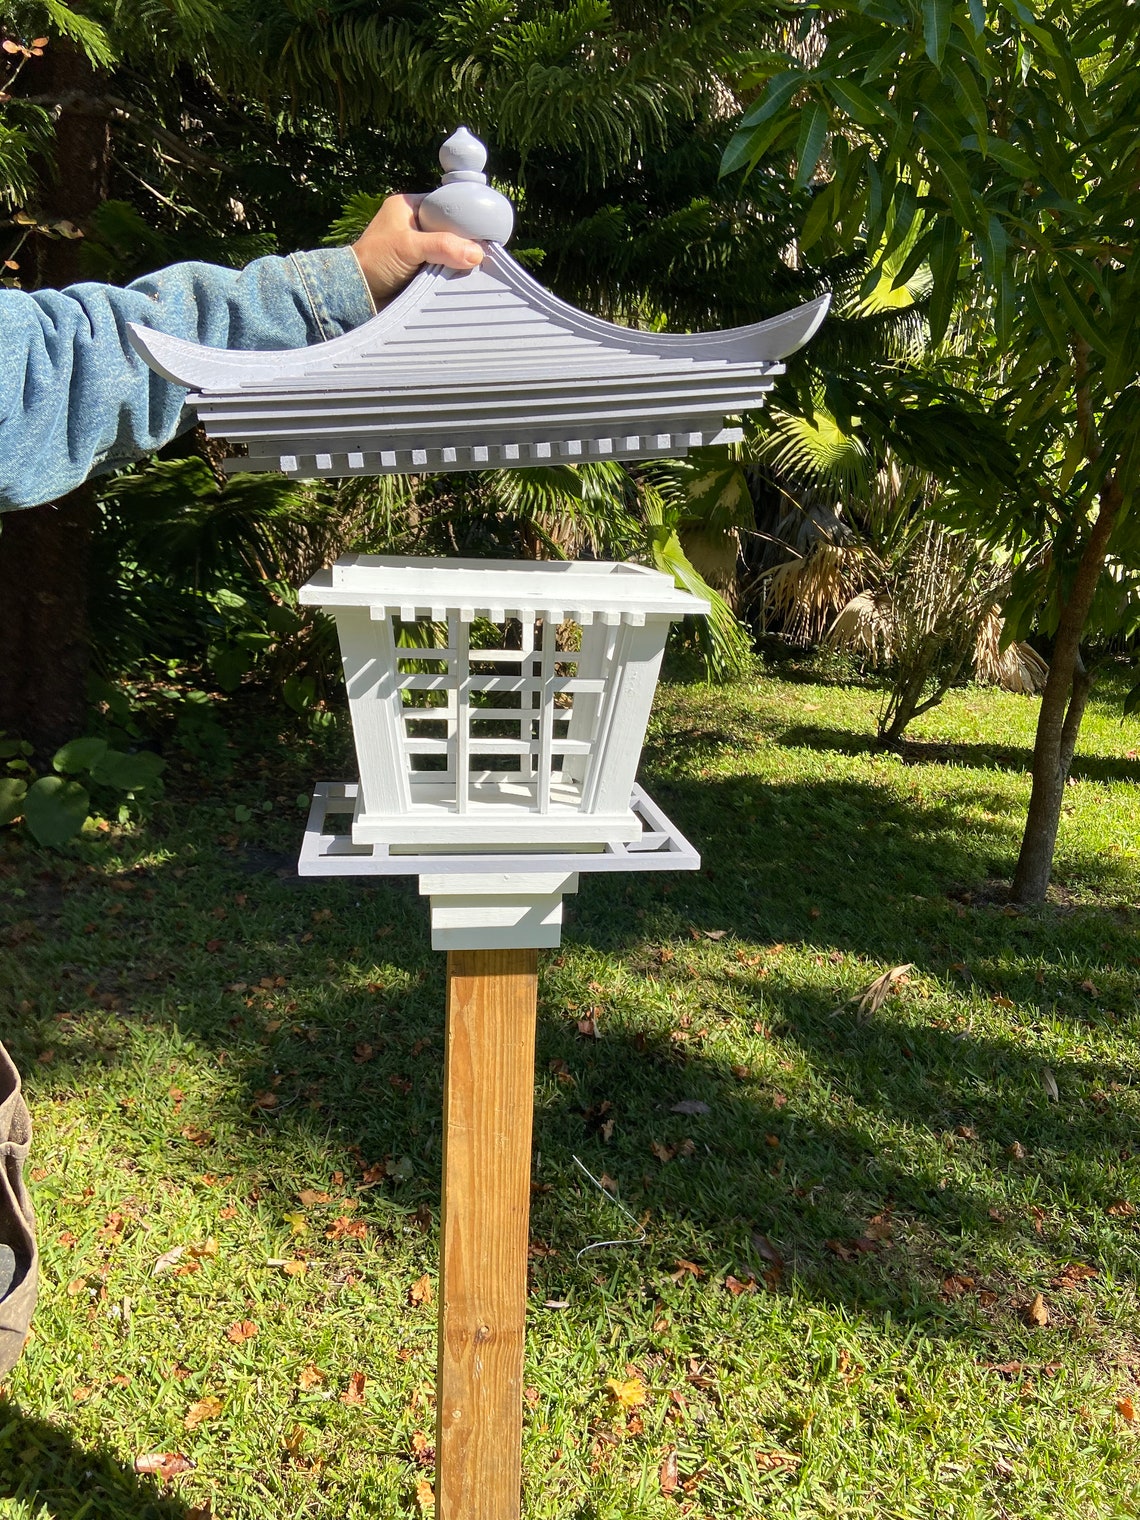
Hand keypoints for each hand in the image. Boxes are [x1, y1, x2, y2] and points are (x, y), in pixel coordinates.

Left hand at [352, 193, 483, 306]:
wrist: (356, 294)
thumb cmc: (374, 261)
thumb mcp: (410, 248)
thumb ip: (443, 246)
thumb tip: (476, 253)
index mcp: (408, 206)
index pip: (445, 205)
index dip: (463, 217)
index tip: (481, 232)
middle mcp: (413, 223)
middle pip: (449, 229)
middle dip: (462, 242)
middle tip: (478, 254)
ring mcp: (416, 247)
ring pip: (447, 249)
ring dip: (456, 261)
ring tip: (471, 268)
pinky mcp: (418, 268)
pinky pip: (441, 267)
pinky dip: (449, 273)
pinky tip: (459, 278)